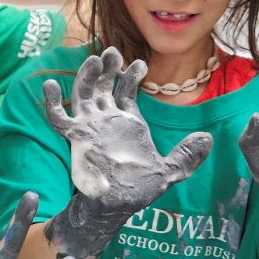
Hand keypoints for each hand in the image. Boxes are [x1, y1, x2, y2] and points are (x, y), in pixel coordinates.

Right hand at [43, 47, 212, 258]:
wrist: (117, 205)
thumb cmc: (139, 190)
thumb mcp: (170, 171)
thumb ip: (186, 155)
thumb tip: (208, 138)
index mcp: (128, 122)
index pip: (126, 90)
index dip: (132, 74)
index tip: (140, 63)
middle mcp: (107, 120)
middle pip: (104, 85)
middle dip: (108, 67)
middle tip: (112, 52)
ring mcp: (90, 126)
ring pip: (84, 93)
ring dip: (87, 75)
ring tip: (94, 60)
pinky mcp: (76, 138)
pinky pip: (58, 117)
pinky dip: (52, 101)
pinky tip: (50, 85)